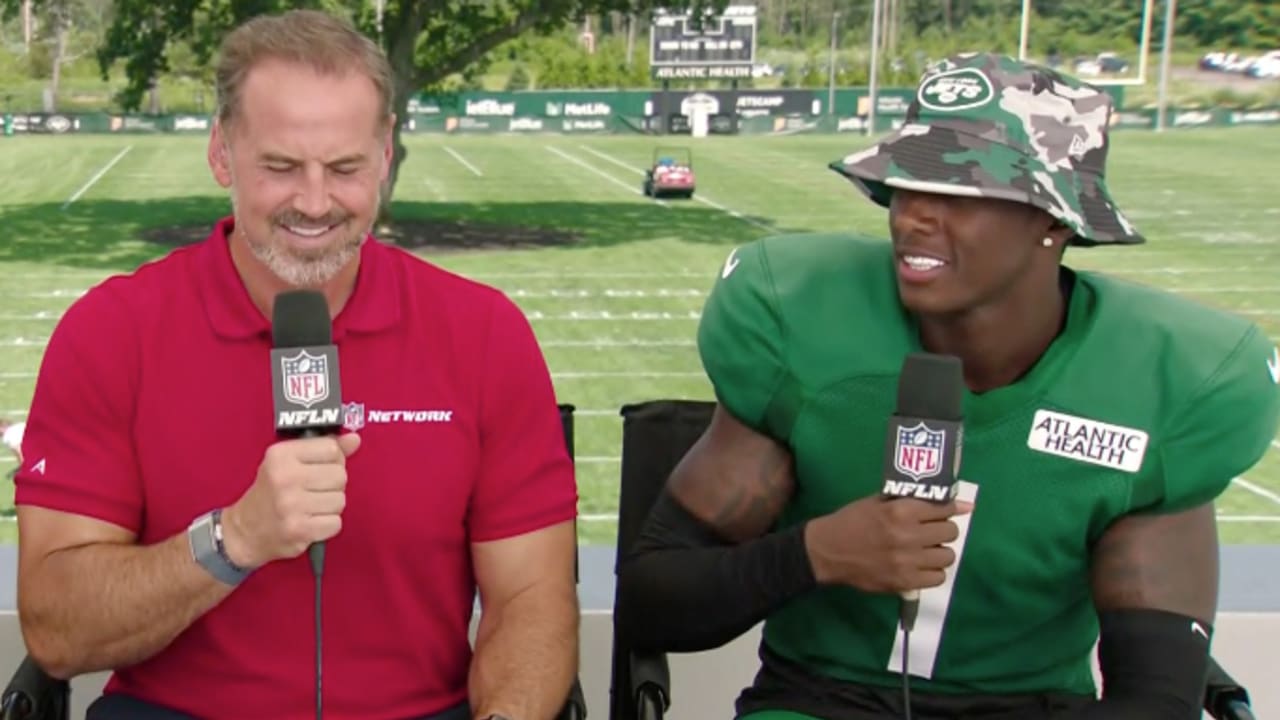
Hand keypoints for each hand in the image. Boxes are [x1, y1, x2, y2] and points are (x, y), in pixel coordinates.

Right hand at [221, 433, 361, 568]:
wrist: (244, 531)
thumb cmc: (270, 492)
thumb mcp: (289, 461)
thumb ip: (323, 448)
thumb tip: (354, 439)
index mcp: (281, 455)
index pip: (331, 448)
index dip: (332, 459)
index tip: (318, 467)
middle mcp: (285, 477)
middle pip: (340, 475)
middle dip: (332, 484)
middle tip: (312, 490)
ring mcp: (291, 505)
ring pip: (340, 500)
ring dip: (329, 506)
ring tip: (310, 506)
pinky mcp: (299, 530)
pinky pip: (335, 523)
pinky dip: (326, 525)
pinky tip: (310, 521)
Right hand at [804, 494, 971, 593]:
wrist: (828, 551)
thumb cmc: (853, 521)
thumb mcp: (879, 502)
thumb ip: (912, 500)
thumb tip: (958, 503)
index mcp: (901, 510)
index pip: (945, 509)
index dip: (947, 510)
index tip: (943, 513)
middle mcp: (908, 535)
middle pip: (950, 532)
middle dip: (943, 530)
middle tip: (930, 532)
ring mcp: (908, 561)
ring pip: (947, 556)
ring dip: (938, 552)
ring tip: (925, 550)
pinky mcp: (904, 582)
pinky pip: (938, 578)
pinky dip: (932, 571)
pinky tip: (920, 566)